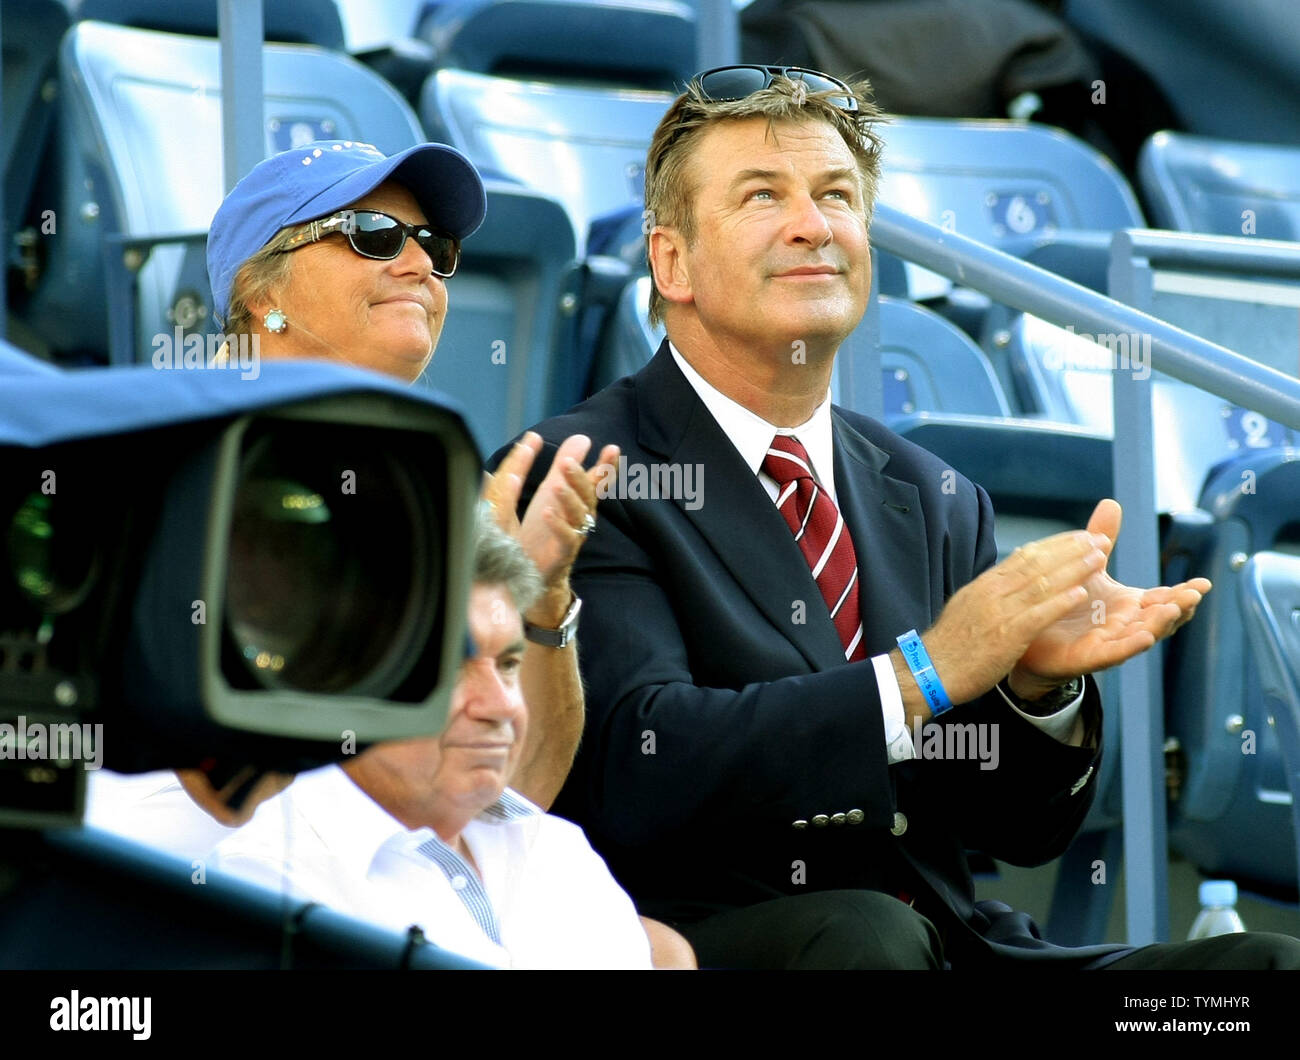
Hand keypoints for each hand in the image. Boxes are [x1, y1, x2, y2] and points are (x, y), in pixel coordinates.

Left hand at [481, 431, 619, 585]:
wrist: (534, 568)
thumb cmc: (546, 527)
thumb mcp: (554, 490)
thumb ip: (568, 465)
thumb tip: (583, 437)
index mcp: (580, 501)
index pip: (597, 481)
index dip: (607, 466)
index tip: (612, 448)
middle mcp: (582, 517)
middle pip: (588, 496)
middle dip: (580, 478)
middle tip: (567, 462)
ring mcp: (574, 536)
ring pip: (578, 516)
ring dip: (568, 499)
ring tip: (556, 484)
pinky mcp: (563, 554)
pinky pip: (565, 538)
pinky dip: (558, 525)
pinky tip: (548, 512)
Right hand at [911, 524, 1112, 708]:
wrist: (930, 670)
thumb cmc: (950, 645)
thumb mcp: (966, 607)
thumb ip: (989, 592)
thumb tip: (1005, 577)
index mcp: (985, 584)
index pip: (1025, 556)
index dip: (1055, 544)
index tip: (1079, 537)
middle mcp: (992, 592)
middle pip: (1037, 563)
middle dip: (1071, 549)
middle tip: (1098, 539)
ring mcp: (999, 612)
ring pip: (1042, 583)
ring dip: (1073, 569)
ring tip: (1098, 558)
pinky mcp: (1006, 636)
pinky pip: (1038, 615)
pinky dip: (1060, 602)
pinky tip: (1081, 594)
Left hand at [1009, 499, 1210, 697]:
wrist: (1031, 635)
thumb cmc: (1067, 603)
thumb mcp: (1088, 567)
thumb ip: (1103, 540)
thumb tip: (1112, 503)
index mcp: (1129, 605)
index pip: (1163, 598)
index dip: (1183, 592)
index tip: (1203, 583)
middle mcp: (1125, 625)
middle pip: (1160, 618)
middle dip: (1178, 607)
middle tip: (1194, 595)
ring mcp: (1110, 642)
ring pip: (1141, 635)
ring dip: (1159, 624)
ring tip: (1172, 611)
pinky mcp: (1090, 656)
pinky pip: (1114, 653)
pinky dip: (1130, 646)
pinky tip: (1144, 638)